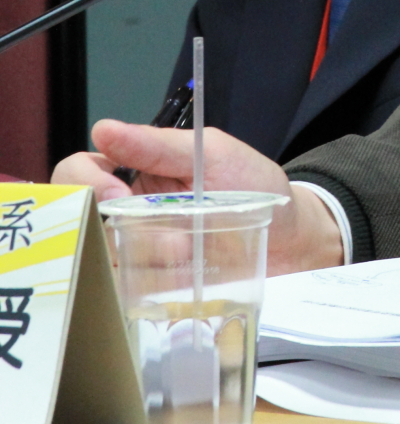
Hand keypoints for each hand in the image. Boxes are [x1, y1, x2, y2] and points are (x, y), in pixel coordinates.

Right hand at [52, 122, 343, 272]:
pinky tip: (188, 278)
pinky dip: (156, 286)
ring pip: (106, 260)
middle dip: (117, 229)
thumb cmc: (256, 187)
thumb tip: (104, 129)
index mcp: (138, 172)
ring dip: (149, 257)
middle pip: (82, 221)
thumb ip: (162, 145)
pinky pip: (130, 294)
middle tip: (164, 234)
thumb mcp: (216, 154)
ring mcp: (139, 255)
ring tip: (192, 254)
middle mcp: (128, 214)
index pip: (81, 169)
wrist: (295, 240)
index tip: (117, 197)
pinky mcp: (155, 291)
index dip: (85, 182)